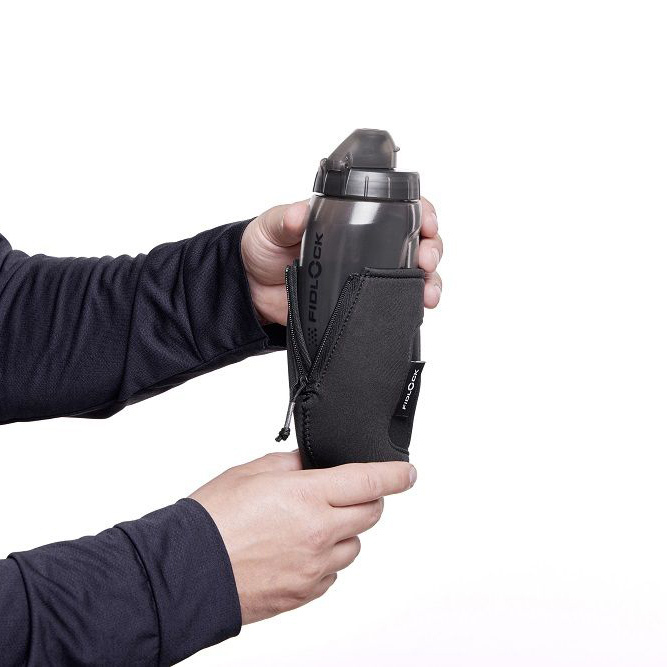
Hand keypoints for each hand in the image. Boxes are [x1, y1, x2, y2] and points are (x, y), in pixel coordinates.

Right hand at [190, 451, 416, 623]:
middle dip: (366, 500)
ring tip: (310, 525)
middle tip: (344, 494)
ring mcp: (315, 567)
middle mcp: (319, 533)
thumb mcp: (251, 472)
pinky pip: (332, 573)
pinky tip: (298, 551)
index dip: (395, 475)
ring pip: (354, 546)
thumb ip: (290, 465)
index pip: (369, 482)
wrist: (187, 572)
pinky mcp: (305, 593)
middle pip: (370, 515)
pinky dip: (326, 559)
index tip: (407, 472)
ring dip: (344, 532)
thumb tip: (310, 464)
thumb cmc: (212, 520)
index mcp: (308, 496)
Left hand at [241, 197, 442, 324]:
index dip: (421, 210)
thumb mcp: (271, 227)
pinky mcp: (361, 302)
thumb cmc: (264, 248)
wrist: (251, 292)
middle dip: (432, 248)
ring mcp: (367, 274)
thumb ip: (284, 219)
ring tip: (428, 291)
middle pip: (416, 240)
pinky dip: (413, 304)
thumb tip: (299, 214)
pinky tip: (419, 308)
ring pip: (412, 273)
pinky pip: (395, 302)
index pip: (398, 205)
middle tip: (426, 260)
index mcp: (351, 217)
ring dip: (429, 280)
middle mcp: (367, 244)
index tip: (427, 221)